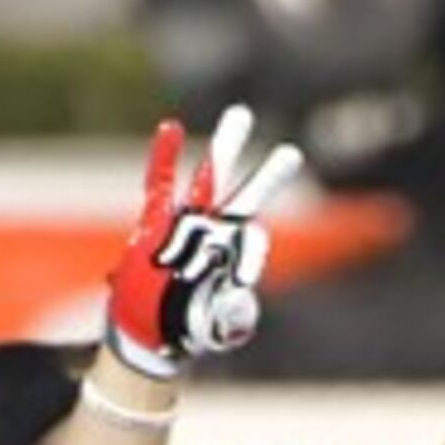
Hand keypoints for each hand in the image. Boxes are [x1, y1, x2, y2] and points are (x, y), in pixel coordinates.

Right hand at [104, 109, 300, 378]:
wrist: (152, 330)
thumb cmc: (190, 324)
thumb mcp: (216, 326)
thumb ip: (232, 314)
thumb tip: (238, 293)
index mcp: (236, 258)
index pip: (252, 244)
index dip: (247, 259)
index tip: (235, 281)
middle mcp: (218, 235)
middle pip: (248, 198)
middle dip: (270, 176)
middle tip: (292, 153)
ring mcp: (187, 225)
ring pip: (209, 180)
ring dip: (225, 148)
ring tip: (242, 115)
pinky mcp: (153, 224)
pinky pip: (159, 184)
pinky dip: (164, 157)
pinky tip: (170, 127)